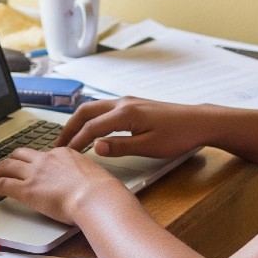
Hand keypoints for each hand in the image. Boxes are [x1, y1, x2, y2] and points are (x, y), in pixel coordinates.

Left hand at [0, 146, 126, 223]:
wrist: (95, 196)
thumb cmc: (100, 190)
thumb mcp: (94, 173)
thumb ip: (84, 174)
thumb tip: (86, 182)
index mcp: (64, 153)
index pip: (42, 154)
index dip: (33, 161)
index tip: (30, 166)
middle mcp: (46, 159)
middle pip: (21, 154)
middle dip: (10, 160)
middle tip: (4, 166)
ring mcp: (35, 173)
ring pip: (7, 166)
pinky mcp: (27, 189)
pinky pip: (3, 184)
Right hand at [54, 97, 216, 158]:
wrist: (199, 121)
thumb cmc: (178, 135)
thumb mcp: (149, 147)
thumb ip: (120, 147)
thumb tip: (95, 148)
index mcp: (125, 113)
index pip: (91, 127)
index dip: (76, 142)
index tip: (64, 155)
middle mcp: (123, 103)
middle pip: (85, 111)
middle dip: (69, 127)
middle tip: (57, 145)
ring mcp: (127, 102)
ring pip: (93, 108)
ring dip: (78, 122)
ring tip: (69, 139)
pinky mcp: (133, 105)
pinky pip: (103, 109)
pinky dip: (90, 119)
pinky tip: (90, 130)